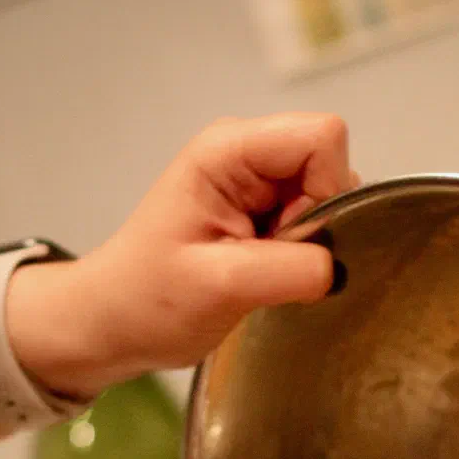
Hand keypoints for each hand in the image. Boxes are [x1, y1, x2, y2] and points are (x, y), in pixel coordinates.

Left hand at [5, 113, 355, 399]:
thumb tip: (342, 264)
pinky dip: (304, 255)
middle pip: (331, 166)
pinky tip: (265, 272)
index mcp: (229, 150)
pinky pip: (316, 221)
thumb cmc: (147, 298)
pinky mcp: (265, 212)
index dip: (327, 190)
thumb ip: (290, 269)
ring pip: (329, 197)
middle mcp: (247, 154)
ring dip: (310, 243)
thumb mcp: (219, 286)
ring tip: (259, 269)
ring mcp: (258, 182)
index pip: (323, 137)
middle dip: (318, 222)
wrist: (116, 321)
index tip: (288, 239)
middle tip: (266, 262)